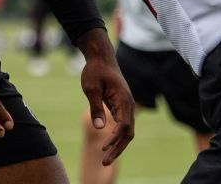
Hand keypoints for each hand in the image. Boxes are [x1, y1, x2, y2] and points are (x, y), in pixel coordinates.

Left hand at [76, 30, 135, 164]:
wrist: (101, 58)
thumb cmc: (95, 71)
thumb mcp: (91, 88)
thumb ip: (95, 107)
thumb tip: (100, 128)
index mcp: (123, 100)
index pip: (124, 125)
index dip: (115, 138)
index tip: (104, 147)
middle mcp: (129, 105)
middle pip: (128, 132)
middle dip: (118, 149)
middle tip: (104, 162)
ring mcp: (126, 106)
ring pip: (126, 131)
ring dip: (118, 145)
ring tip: (105, 159)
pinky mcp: (121, 107)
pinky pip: (122, 126)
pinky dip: (116, 137)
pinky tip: (107, 146)